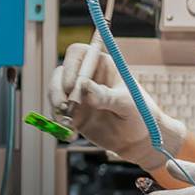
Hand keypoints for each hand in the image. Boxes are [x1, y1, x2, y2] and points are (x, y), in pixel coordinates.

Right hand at [47, 42, 186, 167]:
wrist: (138, 140)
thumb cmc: (139, 114)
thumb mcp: (127, 104)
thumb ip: (106, 96)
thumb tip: (84, 86)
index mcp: (102, 65)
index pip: (78, 54)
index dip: (71, 66)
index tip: (71, 86)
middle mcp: (86, 77)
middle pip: (60, 73)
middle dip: (57, 90)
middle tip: (63, 108)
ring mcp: (77, 95)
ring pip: (55, 94)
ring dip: (55, 108)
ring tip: (68, 125)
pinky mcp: (72, 113)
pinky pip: (57, 114)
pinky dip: (58, 124)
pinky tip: (71, 135)